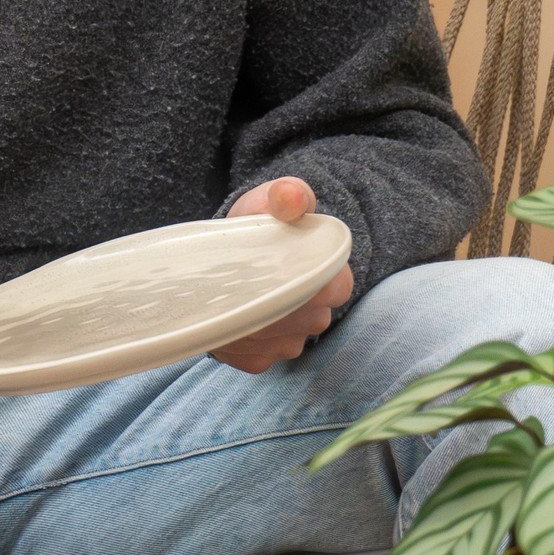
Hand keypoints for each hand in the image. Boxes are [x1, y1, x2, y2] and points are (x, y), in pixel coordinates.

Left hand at [209, 177, 353, 373]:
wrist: (237, 250)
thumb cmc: (262, 223)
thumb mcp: (273, 200)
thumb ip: (287, 194)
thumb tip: (292, 197)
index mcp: (333, 277)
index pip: (333, 288)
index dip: (302, 278)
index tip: (269, 263)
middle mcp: (317, 316)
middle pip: (299, 318)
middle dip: (268, 298)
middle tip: (235, 275)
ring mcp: (291, 342)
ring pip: (272, 339)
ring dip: (247, 319)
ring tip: (225, 291)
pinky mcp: (263, 360)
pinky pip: (250, 355)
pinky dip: (231, 338)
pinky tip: (221, 314)